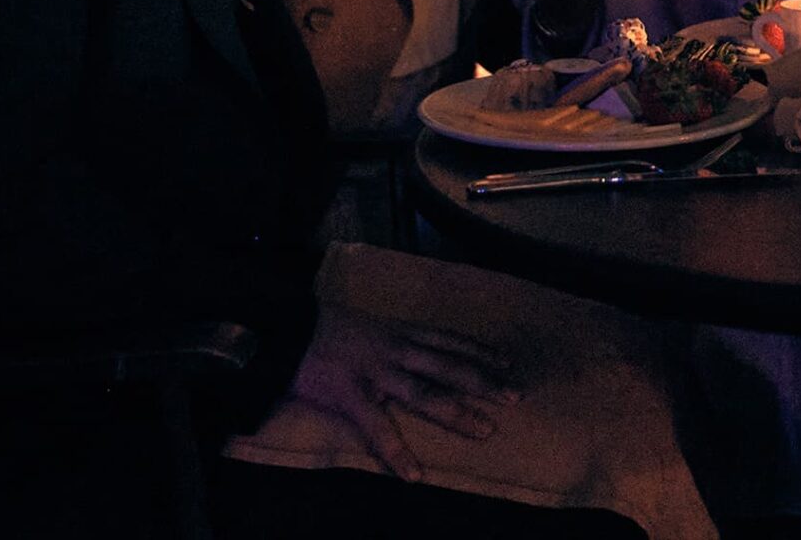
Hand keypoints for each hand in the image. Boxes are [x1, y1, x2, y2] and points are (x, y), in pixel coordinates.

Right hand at [288, 301, 518, 479]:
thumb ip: (391, 342)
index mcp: (398, 332)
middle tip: (515, 397)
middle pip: (448, 365)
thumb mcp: (367, 327)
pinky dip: (398, 452)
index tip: (508, 361)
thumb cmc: (324, 329)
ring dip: (457, 413)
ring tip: (485, 431)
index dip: (480, 350)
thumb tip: (413, 357)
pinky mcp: (350, 394)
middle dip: (483, 381)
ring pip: (425, 393)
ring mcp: (375, 371)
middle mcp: (395, 349)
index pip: (448, 339)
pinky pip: (378, 428)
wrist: (285, 327)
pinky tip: (415, 473)